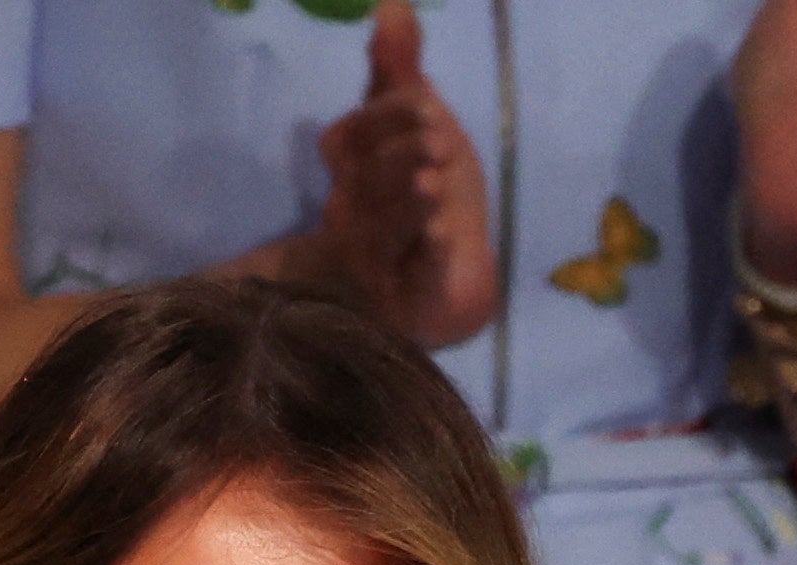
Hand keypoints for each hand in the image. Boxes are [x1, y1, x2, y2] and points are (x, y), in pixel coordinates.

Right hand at [297, 1, 496, 348]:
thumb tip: (392, 3)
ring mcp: (371, 266)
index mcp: (352, 175)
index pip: (347, 142)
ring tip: (433, 184)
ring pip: (371, 233)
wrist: (449, 282)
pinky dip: (426, 255)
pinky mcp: (403, 302)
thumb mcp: (419, 124)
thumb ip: (398, 70)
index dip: (381, 122)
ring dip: (402, 204)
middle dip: (395, 158)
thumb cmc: (427, 196)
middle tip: (438, 144)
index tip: (425, 105)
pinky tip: (444, 235)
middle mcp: (350, 220)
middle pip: (355, 186)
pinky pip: (410, 279)